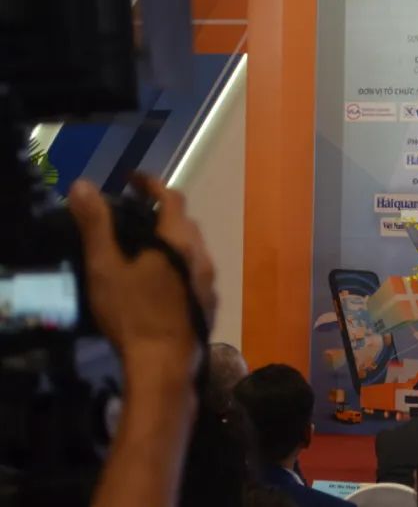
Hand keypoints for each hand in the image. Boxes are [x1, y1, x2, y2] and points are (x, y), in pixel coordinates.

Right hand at [69, 175, 216, 382]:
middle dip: (162, 211)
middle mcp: (202, 254)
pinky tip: (162, 278)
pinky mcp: (209, 301)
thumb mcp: (105, 268)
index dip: (151, 184)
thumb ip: (96, 225)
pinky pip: (196, 270)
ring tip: (145, 245)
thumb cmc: (132, 314)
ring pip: (194, 247)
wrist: (164, 363)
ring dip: (173, 238)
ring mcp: (209, 280)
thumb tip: (82, 185)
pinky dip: (180, 262)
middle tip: (134, 214)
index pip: (171, 197)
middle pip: (185, 221)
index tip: (132, 179)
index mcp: (179, 240)